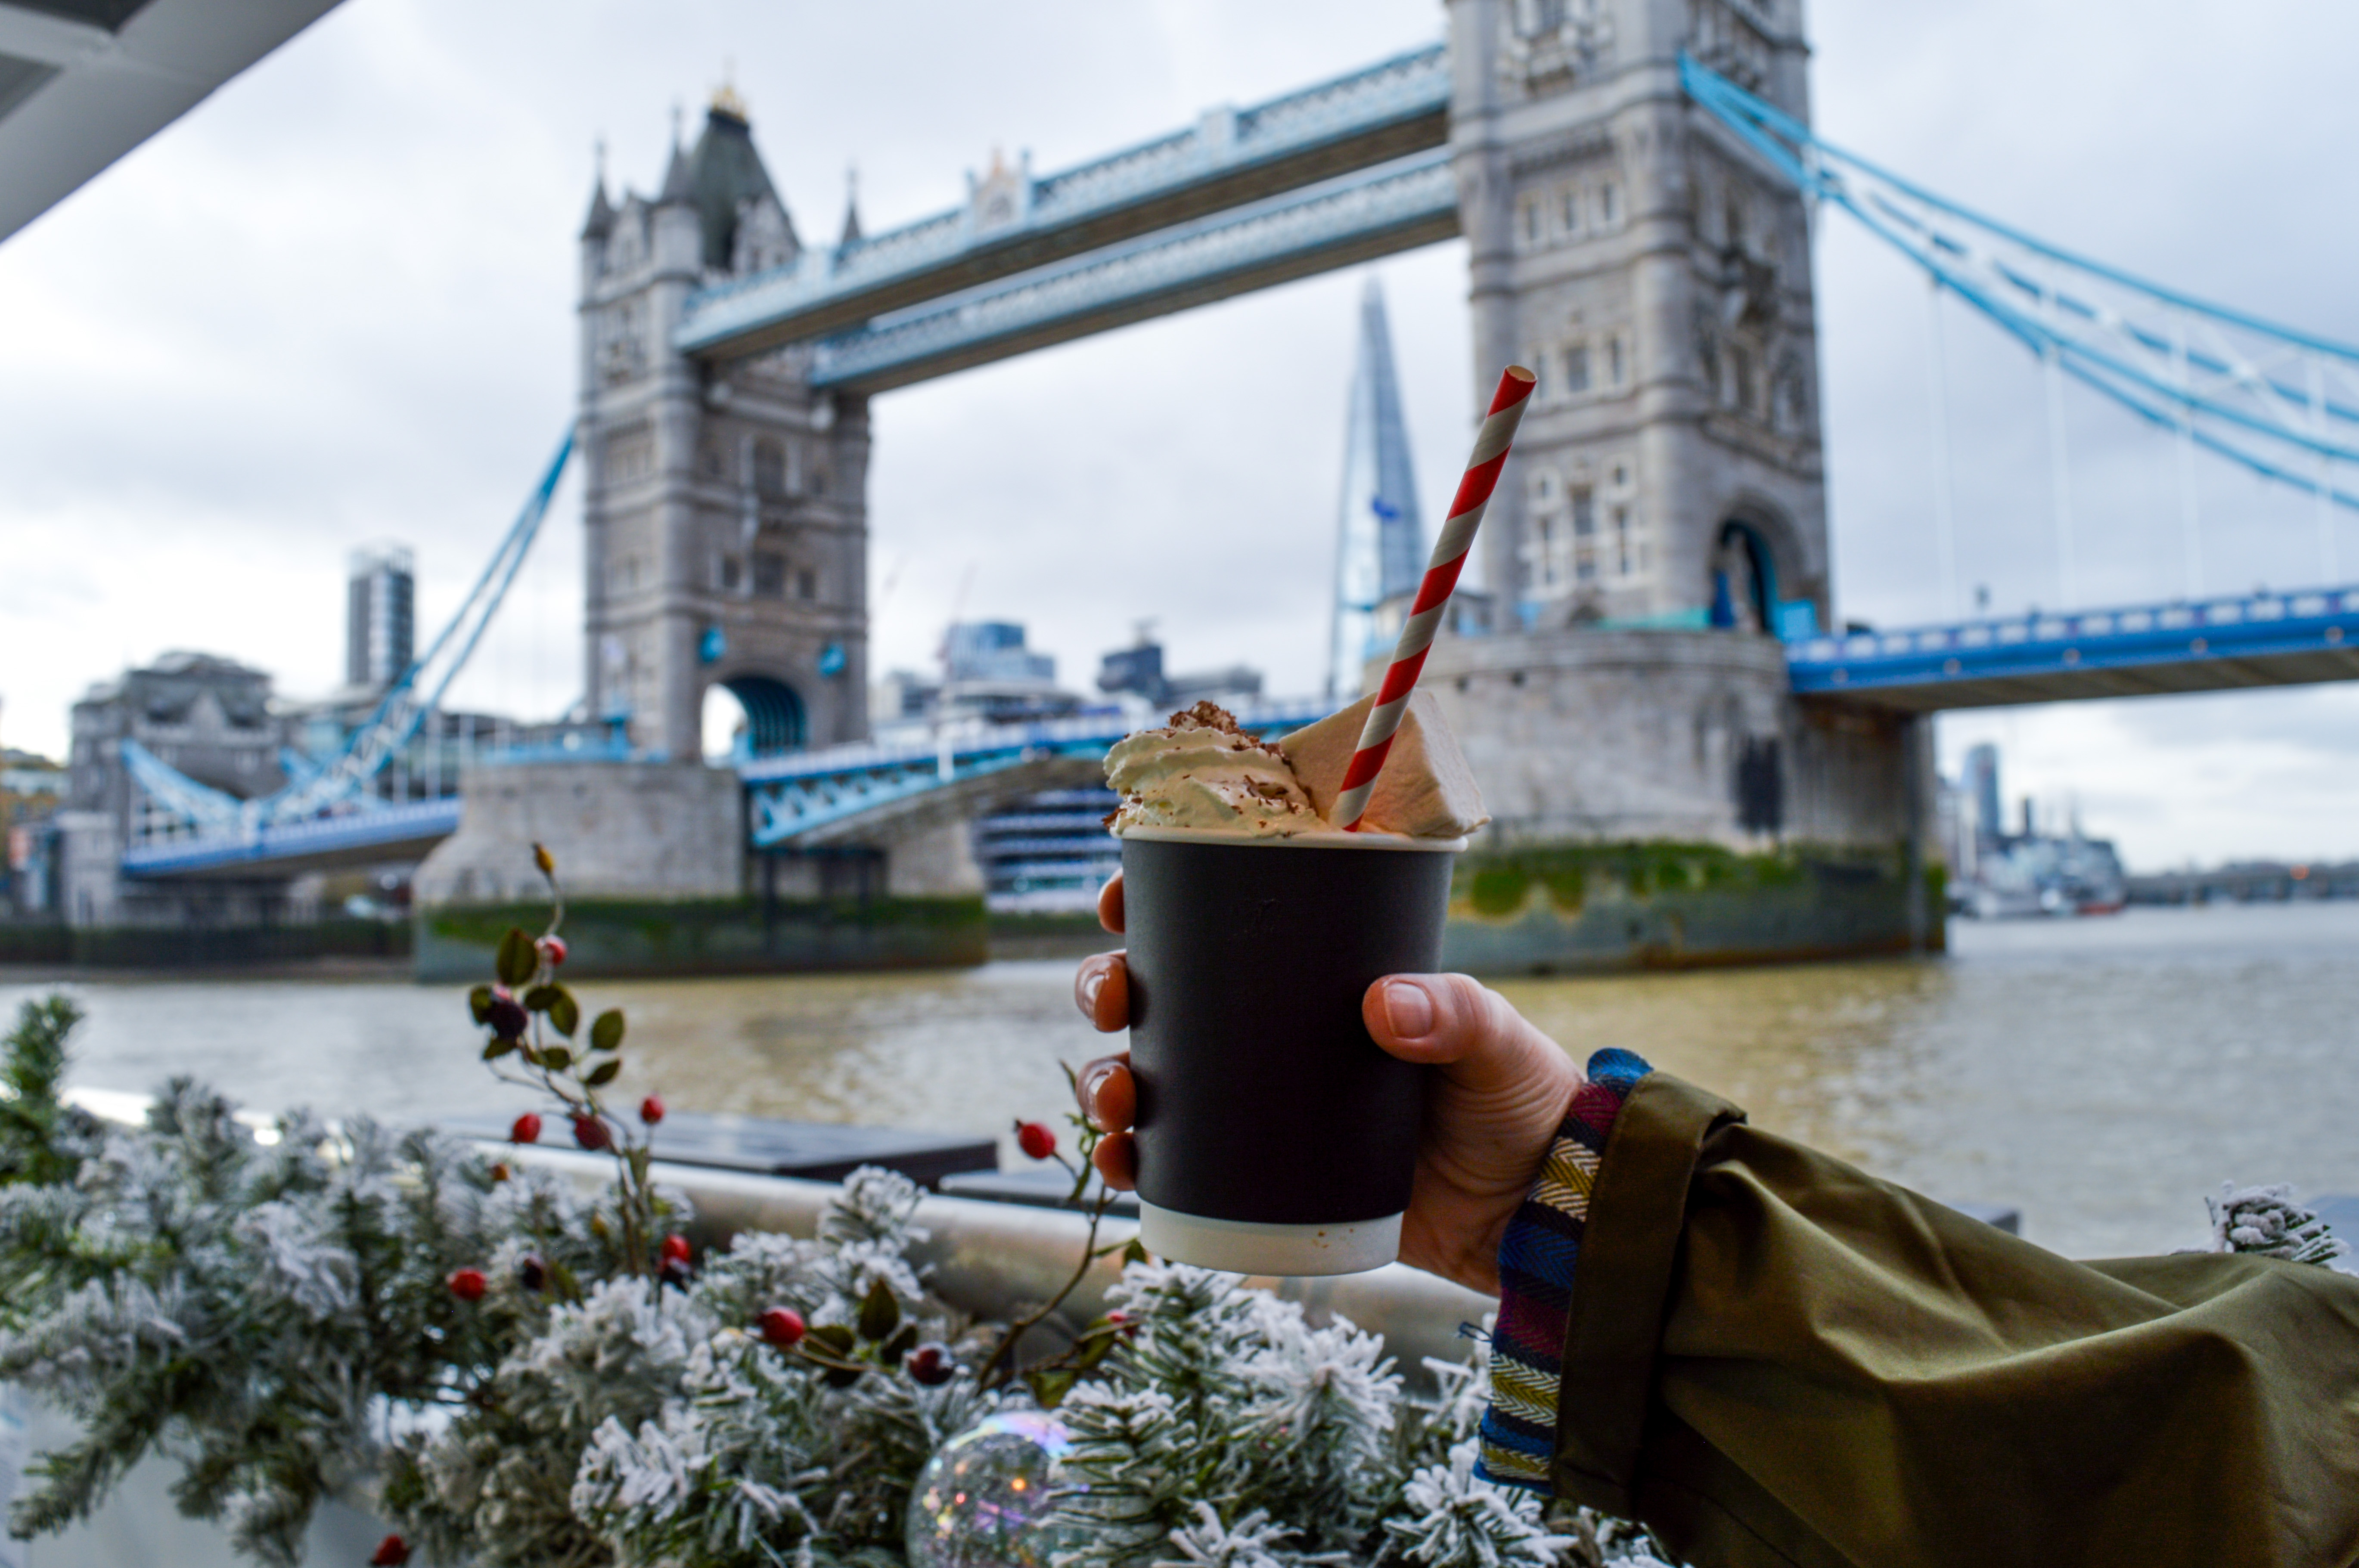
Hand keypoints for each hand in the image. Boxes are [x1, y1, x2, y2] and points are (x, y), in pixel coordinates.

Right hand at [1071, 873, 1582, 1295]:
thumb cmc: (1517, 1102)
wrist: (1533, 1211)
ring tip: (1115, 1097)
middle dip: (1109, 987)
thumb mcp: (1495, 1041)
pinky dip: (1131, 1161)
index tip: (1122, 899)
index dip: (1155, 903)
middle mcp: (1270, 1031)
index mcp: (1316, 977)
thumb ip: (1454, 1014)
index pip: (1220, 919)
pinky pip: (1171, 1165)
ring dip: (1105, 1078)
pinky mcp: (1257, 1176)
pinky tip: (1120, 1162)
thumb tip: (1384, 1005)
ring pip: (1147, 1076)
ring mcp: (1256, 1103)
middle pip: (1158, 993)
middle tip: (1112, 997)